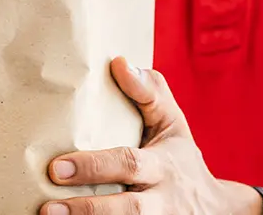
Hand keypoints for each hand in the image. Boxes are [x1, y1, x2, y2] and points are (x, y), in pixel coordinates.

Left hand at [42, 57, 261, 214]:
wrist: (215, 208)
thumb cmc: (179, 157)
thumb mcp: (173, 123)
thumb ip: (149, 93)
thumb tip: (119, 63)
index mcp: (163, 166)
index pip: (128, 164)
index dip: (94, 167)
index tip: (57, 167)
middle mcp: (161, 200)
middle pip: (126, 209)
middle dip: (87, 208)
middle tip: (47, 206)